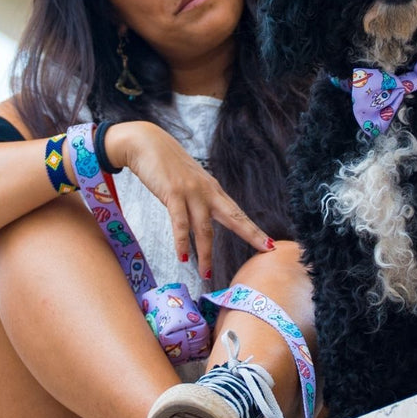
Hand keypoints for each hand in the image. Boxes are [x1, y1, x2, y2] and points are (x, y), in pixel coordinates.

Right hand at [102, 121, 273, 277]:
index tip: (270, 243)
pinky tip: (183, 257)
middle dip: (251, 234)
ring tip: (206, 274)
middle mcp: (207, 191)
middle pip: (234, 217)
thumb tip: (198, 220)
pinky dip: (182, 242)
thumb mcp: (188, 182)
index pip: (237, 213)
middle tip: (268, 249)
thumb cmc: (165, 165)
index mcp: (212, 189)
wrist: (146, 143)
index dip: (253, 229)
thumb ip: (196, 199)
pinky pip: (180, 222)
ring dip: (205, 254)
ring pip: (204, 228)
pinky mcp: (173, 193)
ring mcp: (191, 192)